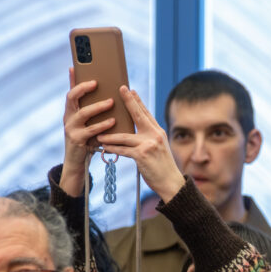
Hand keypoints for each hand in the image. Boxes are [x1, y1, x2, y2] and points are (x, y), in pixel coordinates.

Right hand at [59, 68, 116, 196]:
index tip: (75, 67)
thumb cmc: (86, 139)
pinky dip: (102, 126)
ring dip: (98, 107)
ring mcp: (71, 129)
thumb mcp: (86, 122)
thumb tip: (102, 92)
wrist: (78, 162)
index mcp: (71, 111)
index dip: (73, 79)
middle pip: (72, 98)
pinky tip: (113, 122)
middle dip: (83, 88)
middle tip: (96, 83)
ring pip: (83, 114)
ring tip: (111, 102)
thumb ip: (90, 107)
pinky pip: (91, 131)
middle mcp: (68, 118)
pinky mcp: (77, 141)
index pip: (71, 91)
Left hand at [96, 86, 184, 201]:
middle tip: (120, 89)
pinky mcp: (142, 156)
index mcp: (158, 132)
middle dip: (128, 101)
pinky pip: (123, 150)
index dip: (137, 101)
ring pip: (125, 136)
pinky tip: (104, 147)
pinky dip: (112, 149)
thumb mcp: (159, 148)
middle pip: (138, 115)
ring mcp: (148, 145)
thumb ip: (148, 138)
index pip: (146, 113)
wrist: (171, 182)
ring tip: (99, 134)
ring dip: (110, 135)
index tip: (130, 90)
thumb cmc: (163, 167)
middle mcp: (154, 135)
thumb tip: (135, 132)